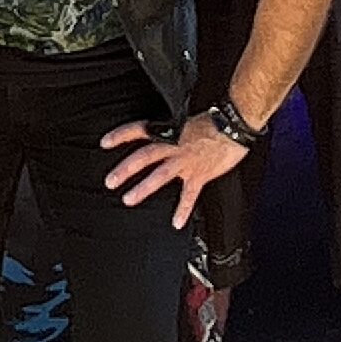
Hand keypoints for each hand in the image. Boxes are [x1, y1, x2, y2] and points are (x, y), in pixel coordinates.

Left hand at [101, 111, 246, 224]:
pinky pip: (189, 195)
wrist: (235, 124)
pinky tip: (176, 222)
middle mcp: (174, 146)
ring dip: (142, 189)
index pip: (139, 130)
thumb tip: (167, 130)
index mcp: (170, 130)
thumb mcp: (188, 119)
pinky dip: (183, 210)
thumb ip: (175, 128)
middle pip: (144, 157)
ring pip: (159, 176)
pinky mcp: (200, 175)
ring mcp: (186, 162)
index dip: (120, 136)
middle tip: (110, 181)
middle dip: (125, 169)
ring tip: (128, 199)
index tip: (105, 143)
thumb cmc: (216, 119)